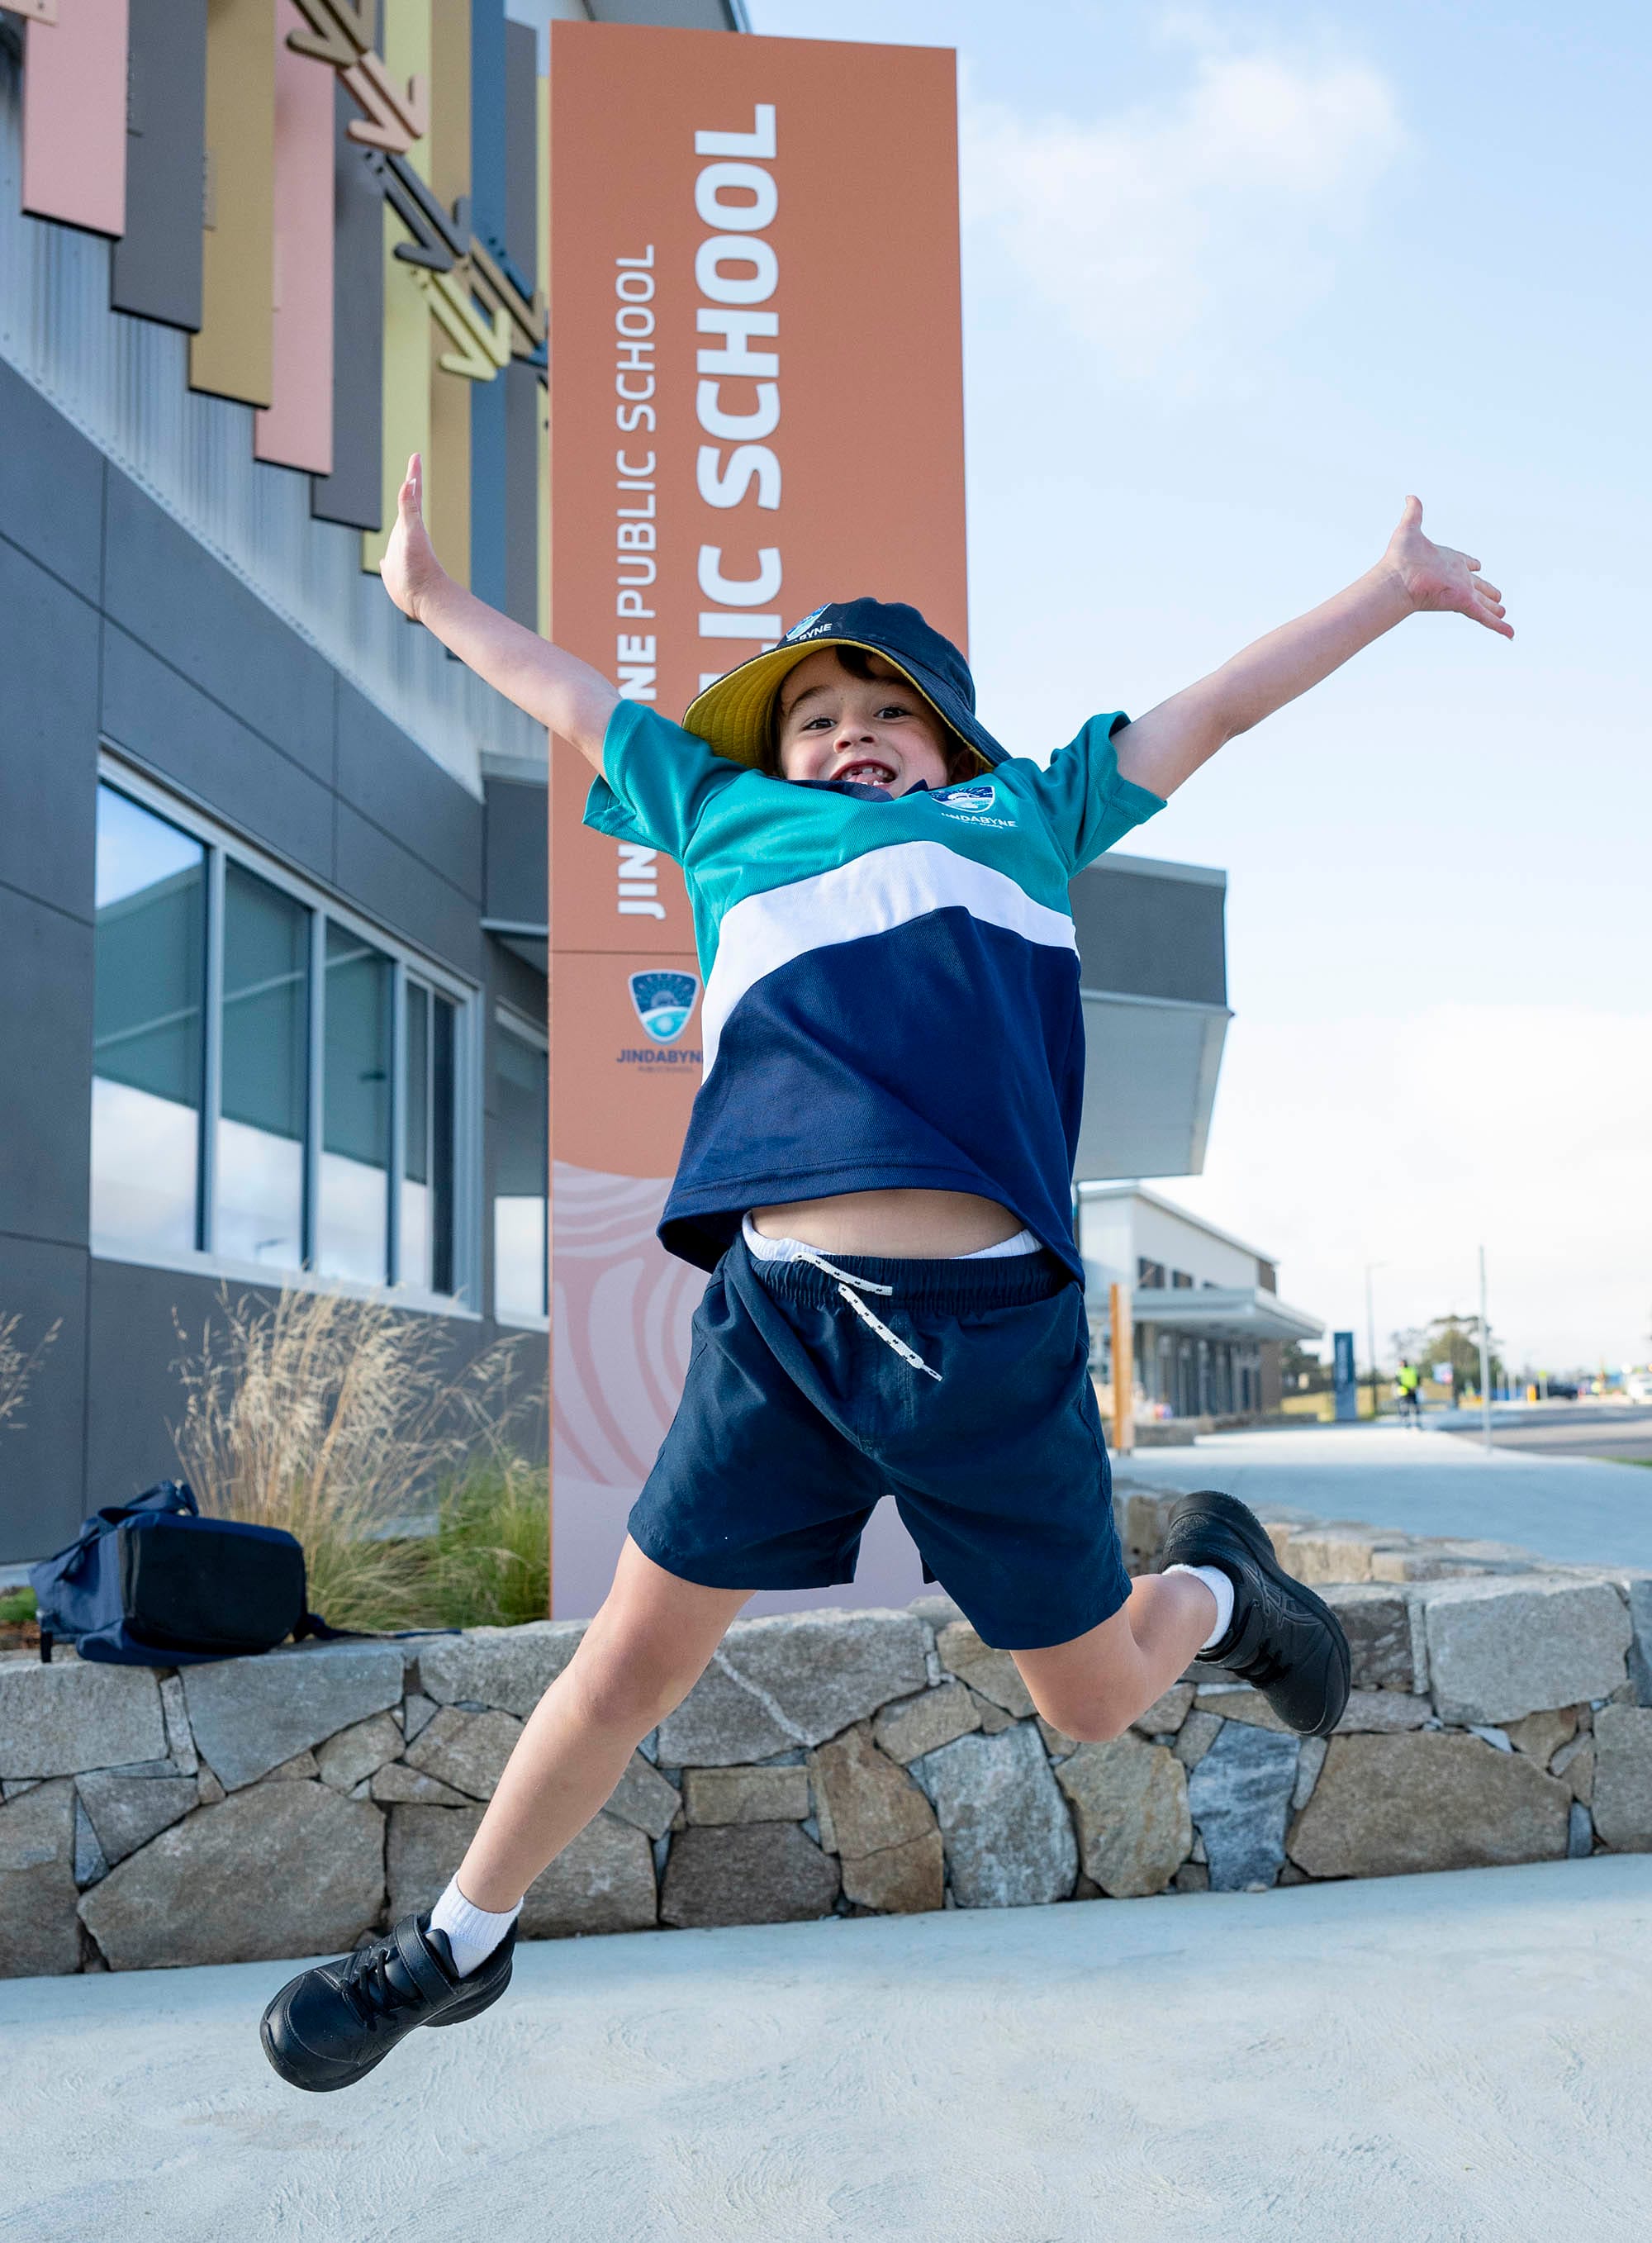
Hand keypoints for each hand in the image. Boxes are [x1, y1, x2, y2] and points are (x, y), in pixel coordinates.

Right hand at [380, 452, 446, 621]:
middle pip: (407, 508)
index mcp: (410, 524)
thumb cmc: (419, 567)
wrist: (424, 599)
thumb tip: (410, 482)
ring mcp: (400, 552)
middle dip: (408, 491)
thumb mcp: (411, 534)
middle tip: (412, 473)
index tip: (416, 455)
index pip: (412, 493)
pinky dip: (387, 555)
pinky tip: (386, 559)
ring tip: (399, 517)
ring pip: (398, 531)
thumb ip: (410, 509)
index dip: (413, 473)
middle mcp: (406, 536)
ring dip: (399, 520)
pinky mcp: (395, 570)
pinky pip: (389, 558)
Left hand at [1381, 495, 1511, 638]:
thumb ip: (1413, 513)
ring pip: (1483, 603)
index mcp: (1448, 562)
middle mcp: (1456, 578)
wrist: (1397, 578)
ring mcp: (1461, 592)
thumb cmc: (1400, 557)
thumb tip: (1410, 497)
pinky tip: (1511, 634)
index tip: (1477, 565)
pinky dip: (1499, 627)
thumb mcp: (1410, 529)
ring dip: (1494, 609)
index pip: (1464, 563)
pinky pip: (1485, 618)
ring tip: (1502, 611)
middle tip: (1497, 596)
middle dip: (1487, 592)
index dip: (1470, 564)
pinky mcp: (1464, 604)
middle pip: (1477, 587)